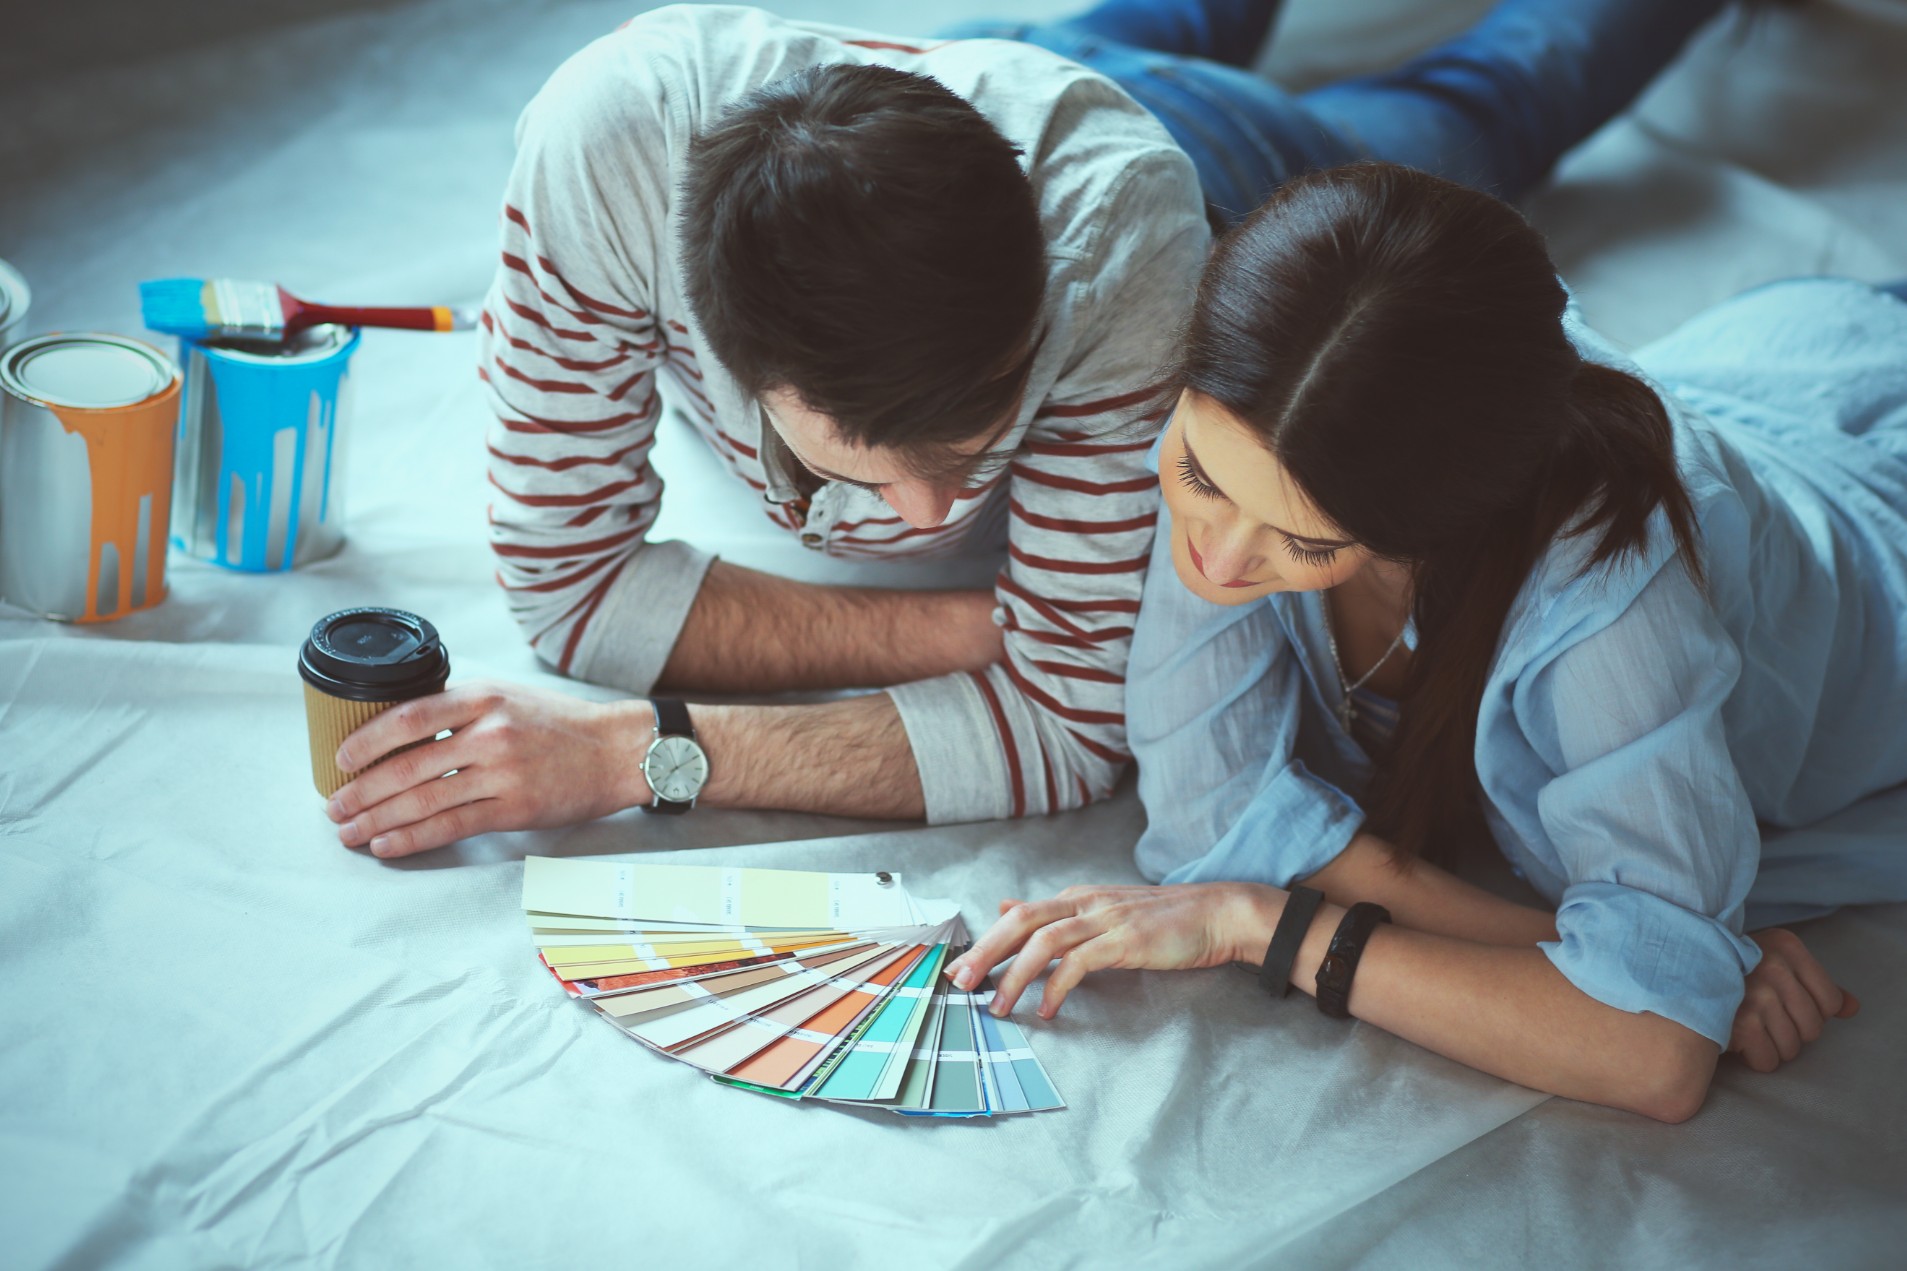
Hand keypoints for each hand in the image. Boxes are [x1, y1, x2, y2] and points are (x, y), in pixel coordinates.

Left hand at [325, 680, 650, 857]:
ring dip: (376, 819)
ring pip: (422, 800)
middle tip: (334, 807)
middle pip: (407, 766)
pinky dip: (412, 838)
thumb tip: (403, 733)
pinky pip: (451, 826)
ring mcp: (502, 773)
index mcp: (484, 697)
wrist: (618, 751)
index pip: (408, 716)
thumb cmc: (563, 724)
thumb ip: (462, 709)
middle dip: (361, 791)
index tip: (341, 759)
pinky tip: (386, 844)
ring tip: (348, 831)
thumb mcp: (510, 697)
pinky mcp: (514, 809)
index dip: (366, 740)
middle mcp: (490, 733)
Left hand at [943, 883, 1278, 1018]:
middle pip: (1020, 922)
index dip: (985, 941)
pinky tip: (1048, 1009)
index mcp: (1076, 897)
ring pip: (1044, 941)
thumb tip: (1006, 908)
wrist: (1216, 913)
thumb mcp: (1101, 909)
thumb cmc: (1162, 919)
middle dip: (986, 952)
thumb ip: (1055, 913)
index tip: (958, 968)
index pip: (1018, 915)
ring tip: (998, 1006)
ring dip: (1015, 975)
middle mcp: (1085, 902)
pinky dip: (1057, 986)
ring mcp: (1106, 919)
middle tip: (959, 983)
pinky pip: (1080, 962)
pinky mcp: (1126, 940)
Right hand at [1728, 927, 1859, 1072]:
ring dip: (1771, 1046)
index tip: (1781, 1001)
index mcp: (1786, 946)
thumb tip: (1852, 1009)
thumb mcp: (1775, 964)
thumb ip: (1816, 986)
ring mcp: (1757, 994)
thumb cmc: (1731, 974)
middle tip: (1760, 1016)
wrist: (1673, 974)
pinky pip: (1768, 1060)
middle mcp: (1774, 966)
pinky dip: (1754, 1057)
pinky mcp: (1740, 1023)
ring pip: (1792, 1048)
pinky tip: (1737, 1038)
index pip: (1830, 1001)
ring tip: (1748, 1027)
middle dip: (1790, 1031)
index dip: (1809, 1010)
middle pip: (1813, 1029)